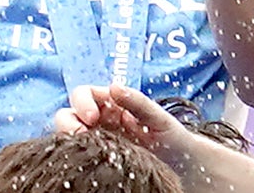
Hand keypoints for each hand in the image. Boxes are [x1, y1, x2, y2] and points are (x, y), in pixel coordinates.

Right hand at [57, 84, 186, 157]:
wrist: (185, 168)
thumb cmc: (173, 138)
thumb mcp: (159, 118)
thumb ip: (138, 102)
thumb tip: (113, 86)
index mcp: (110, 104)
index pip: (84, 95)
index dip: (82, 102)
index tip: (92, 117)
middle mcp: (99, 121)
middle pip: (68, 114)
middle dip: (68, 122)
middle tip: (81, 135)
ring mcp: (97, 141)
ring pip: (69, 135)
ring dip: (71, 139)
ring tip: (86, 150)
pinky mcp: (99, 160)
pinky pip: (80, 155)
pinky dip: (78, 156)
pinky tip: (91, 162)